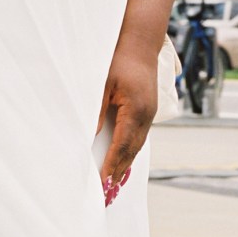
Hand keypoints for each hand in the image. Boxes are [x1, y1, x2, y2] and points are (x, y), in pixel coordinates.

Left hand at [96, 46, 157, 204]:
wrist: (139, 41)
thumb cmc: (118, 59)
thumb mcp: (102, 84)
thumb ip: (95, 110)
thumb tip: (88, 137)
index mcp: (136, 110)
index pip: (121, 146)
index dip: (112, 167)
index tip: (103, 184)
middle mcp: (146, 116)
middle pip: (131, 152)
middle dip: (118, 173)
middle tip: (106, 195)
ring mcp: (149, 114)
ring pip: (136, 147)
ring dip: (125, 166)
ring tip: (113, 186)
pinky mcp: (148, 111)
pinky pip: (138, 138)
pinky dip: (129, 152)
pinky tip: (122, 161)